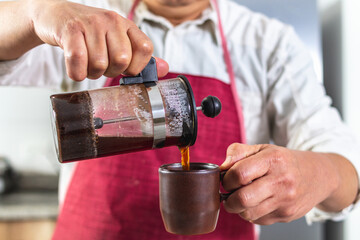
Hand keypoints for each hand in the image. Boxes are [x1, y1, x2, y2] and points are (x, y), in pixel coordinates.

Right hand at [28, 0, 167, 79]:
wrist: (57, 16)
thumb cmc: (91, 34)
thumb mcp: (119, 42)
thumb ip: (141, 57)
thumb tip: (165, 68)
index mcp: (127, 25)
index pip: (145, 48)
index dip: (136, 66)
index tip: (125, 69)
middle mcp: (112, 21)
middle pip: (122, 60)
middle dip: (110, 72)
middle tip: (101, 65)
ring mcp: (91, 24)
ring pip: (99, 65)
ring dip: (91, 73)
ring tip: (86, 62)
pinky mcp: (70, 31)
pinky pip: (78, 62)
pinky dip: (76, 73)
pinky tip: (75, 66)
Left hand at [220, 143, 342, 224]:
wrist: (318, 176)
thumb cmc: (285, 161)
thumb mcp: (263, 149)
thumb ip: (239, 152)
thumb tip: (222, 167)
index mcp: (273, 160)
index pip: (239, 174)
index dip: (226, 179)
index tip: (226, 179)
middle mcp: (281, 181)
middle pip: (242, 198)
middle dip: (228, 199)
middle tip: (229, 194)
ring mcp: (285, 200)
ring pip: (248, 214)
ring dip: (238, 208)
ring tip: (241, 198)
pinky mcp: (287, 215)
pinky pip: (258, 220)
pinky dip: (251, 214)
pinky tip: (257, 203)